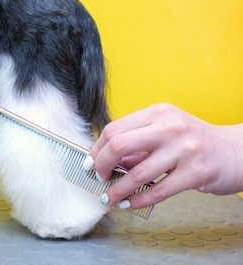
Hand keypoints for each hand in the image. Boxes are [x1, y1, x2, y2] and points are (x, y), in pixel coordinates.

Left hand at [87, 103, 242, 209]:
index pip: (114, 129)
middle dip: (101, 165)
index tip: (90, 163)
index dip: (97, 149)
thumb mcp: (165, 130)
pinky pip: (158, 191)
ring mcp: (184, 149)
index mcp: (158, 113)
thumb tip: (103, 160)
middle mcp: (170, 127)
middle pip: (119, 145)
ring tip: (108, 198)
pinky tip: (128, 204)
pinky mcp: (196, 173)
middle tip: (97, 178)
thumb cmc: (194, 142)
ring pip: (137, 172)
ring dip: (117, 189)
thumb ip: (138, 141)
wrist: (237, 152)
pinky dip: (138, 200)